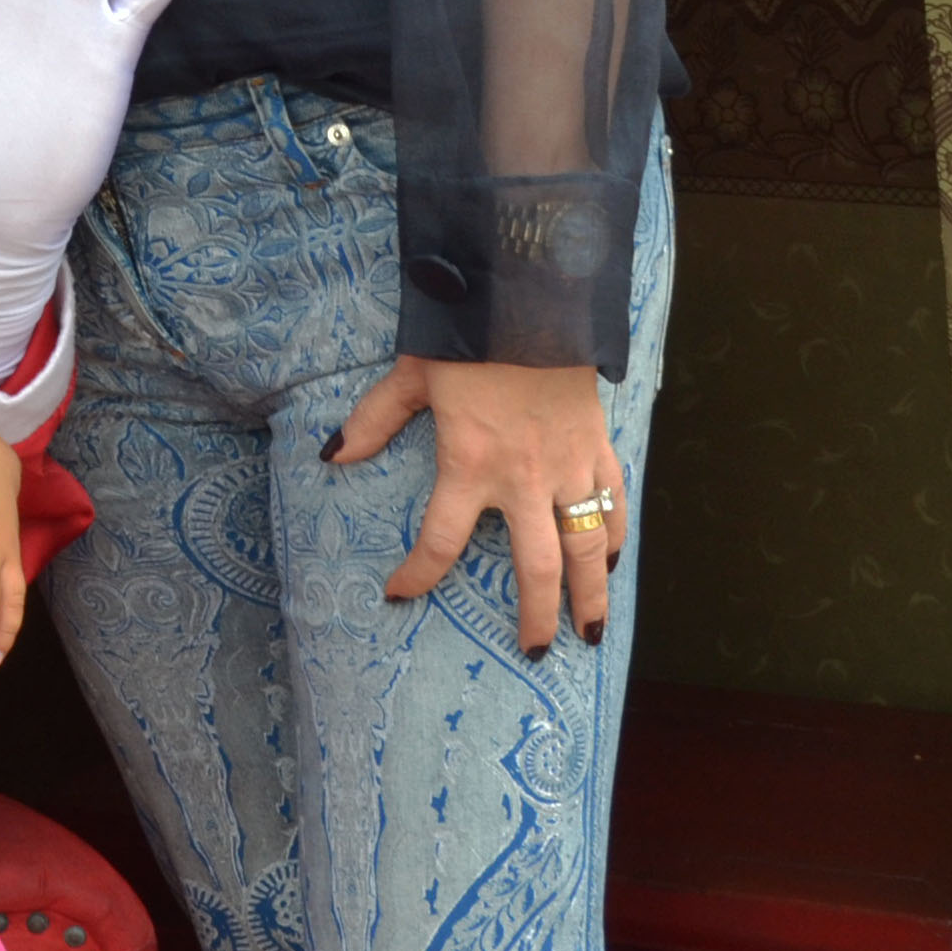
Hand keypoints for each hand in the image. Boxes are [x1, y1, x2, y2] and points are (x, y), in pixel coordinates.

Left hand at [331, 354, 620, 654]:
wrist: (534, 301)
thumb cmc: (468, 338)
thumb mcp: (410, 376)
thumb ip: (373, 420)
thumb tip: (334, 455)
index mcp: (469, 465)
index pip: (440, 539)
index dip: (418, 573)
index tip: (400, 594)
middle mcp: (524, 478)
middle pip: (537, 567)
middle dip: (536, 614)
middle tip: (535, 649)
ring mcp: (568, 466)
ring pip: (589, 546)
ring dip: (592, 592)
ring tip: (592, 630)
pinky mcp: (598, 447)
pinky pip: (614, 502)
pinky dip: (616, 533)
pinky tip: (613, 558)